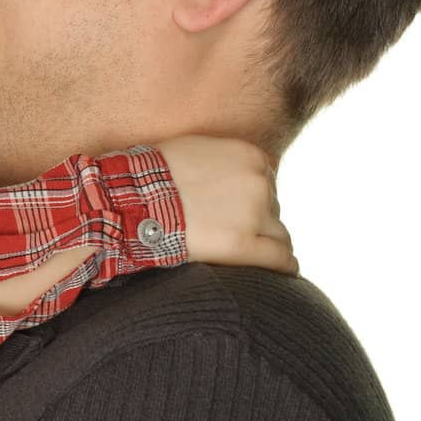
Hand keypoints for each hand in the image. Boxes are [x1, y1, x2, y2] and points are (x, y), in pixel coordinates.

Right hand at [157, 135, 296, 274]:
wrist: (135, 198)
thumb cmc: (157, 173)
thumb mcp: (197, 148)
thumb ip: (226, 158)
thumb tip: (236, 171)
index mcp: (250, 156)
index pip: (267, 181)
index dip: (251, 198)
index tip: (236, 210)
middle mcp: (258, 182)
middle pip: (272, 207)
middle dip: (255, 219)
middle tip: (227, 230)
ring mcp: (252, 214)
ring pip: (279, 234)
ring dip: (264, 242)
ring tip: (248, 253)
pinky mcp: (242, 245)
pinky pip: (281, 259)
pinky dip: (285, 267)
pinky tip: (284, 272)